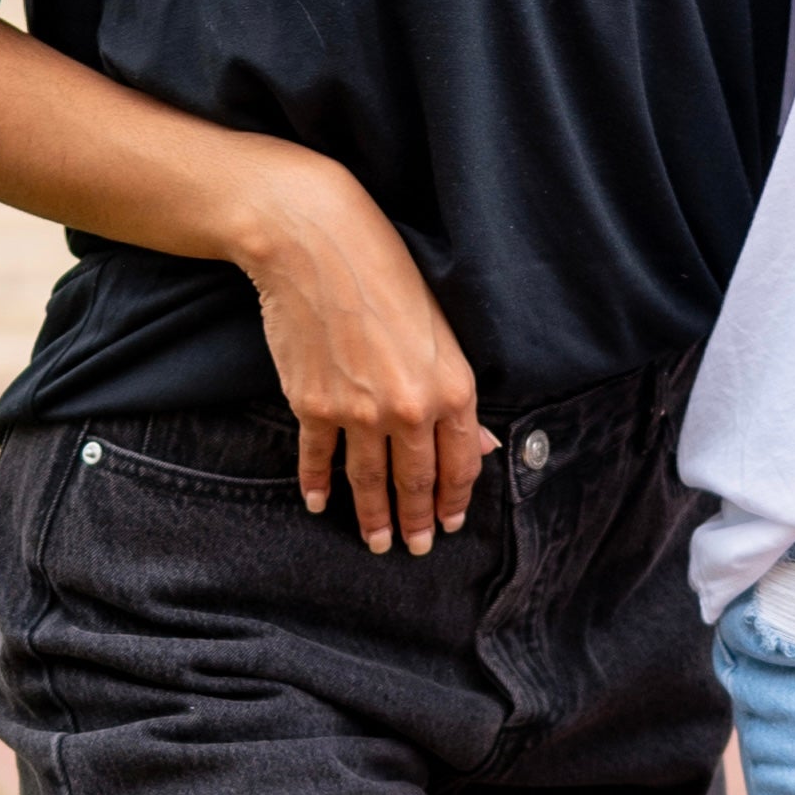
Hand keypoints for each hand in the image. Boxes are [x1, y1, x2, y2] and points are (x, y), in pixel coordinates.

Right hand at [233, 152, 493, 555]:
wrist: (315, 246)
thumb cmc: (386, 272)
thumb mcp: (441, 328)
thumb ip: (456, 393)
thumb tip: (482, 444)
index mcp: (452, 387)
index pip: (462, 461)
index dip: (456, 497)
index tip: (451, 521)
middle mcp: (409, 409)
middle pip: (416, 481)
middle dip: (417, 521)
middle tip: (415, 548)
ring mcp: (358, 413)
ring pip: (369, 480)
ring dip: (372, 517)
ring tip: (375, 542)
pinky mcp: (313, 406)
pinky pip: (318, 458)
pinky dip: (318, 484)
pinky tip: (320, 503)